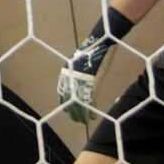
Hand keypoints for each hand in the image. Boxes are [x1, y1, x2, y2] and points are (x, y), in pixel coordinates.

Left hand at [57, 7, 133, 123]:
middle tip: (78, 120)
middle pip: (68, 101)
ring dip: (81, 114)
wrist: (101, 42)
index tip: (69, 111)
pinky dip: (91, 111)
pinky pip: (89, 102)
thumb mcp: (83, 63)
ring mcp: (81, 81)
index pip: (62, 92)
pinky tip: (93, 117)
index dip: (65, 103)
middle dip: (73, 112)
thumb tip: (82, 79)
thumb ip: (80, 73)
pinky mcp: (92, 83)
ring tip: (85, 121)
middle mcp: (71, 78)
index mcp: (67, 73)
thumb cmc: (94, 51)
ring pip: (78, 104)